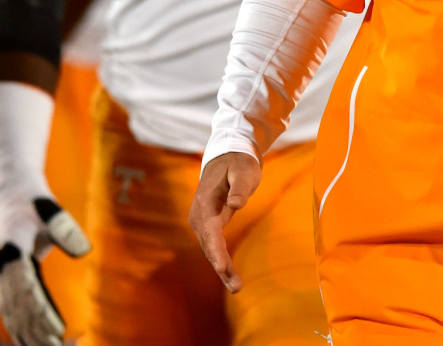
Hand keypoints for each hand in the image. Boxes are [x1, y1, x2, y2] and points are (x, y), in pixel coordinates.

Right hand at [0, 191, 89, 345]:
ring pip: (10, 311)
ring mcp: (0, 273)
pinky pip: (9, 308)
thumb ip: (65, 229)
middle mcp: (1, 264)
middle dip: (35, 329)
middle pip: (16, 305)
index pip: (24, 285)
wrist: (10, 195)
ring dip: (26, 333)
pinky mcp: (4, 279)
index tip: (56, 327)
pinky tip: (30, 342)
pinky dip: (18, 327)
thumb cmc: (35, 203)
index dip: (39, 308)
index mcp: (11, 247)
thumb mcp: (51, 210)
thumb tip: (83, 252)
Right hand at [188, 152, 261, 292]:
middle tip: (236, 286)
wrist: (228, 155)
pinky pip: (214, 245)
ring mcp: (201, 221)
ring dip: (222, 268)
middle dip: (221, 266)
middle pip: (209, 245)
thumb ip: (240, 188)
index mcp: (205, 202)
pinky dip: (221, 260)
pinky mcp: (208, 224)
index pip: (210, 231)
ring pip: (210, 249)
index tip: (222, 268)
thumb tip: (236, 204)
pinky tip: (230, 276)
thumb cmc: (239, 163)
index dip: (217, 251)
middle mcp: (199, 215)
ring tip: (236, 286)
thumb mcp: (244, 171)